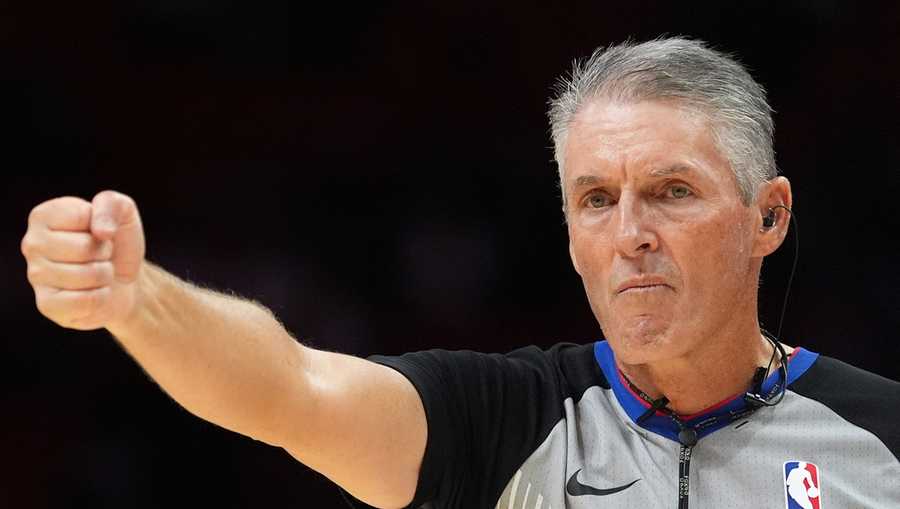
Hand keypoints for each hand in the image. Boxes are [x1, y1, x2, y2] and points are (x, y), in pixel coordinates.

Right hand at [21, 190, 145, 330]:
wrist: (125, 279)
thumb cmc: (118, 242)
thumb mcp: (122, 212)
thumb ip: (111, 205)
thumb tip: (100, 231)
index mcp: (44, 216)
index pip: (82, 217)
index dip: (103, 226)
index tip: (99, 232)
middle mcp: (32, 244)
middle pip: (84, 248)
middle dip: (104, 253)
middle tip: (101, 255)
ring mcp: (36, 276)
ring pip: (87, 275)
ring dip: (104, 275)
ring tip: (97, 272)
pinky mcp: (47, 305)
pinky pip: (84, 301)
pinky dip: (100, 297)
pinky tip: (93, 292)